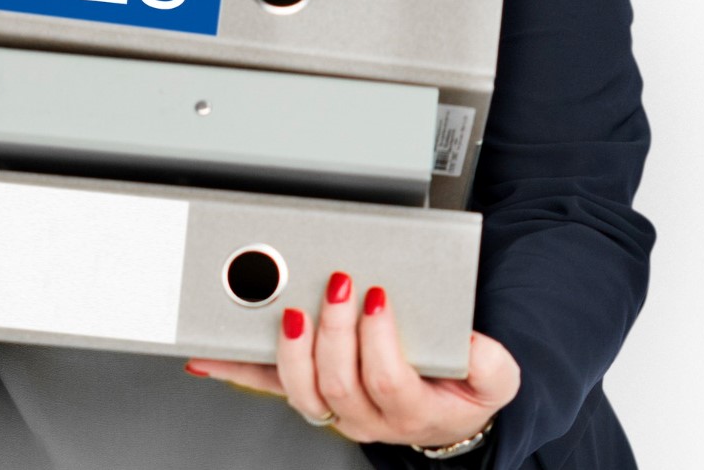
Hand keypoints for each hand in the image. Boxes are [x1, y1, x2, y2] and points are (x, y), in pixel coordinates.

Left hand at [187, 272, 518, 446]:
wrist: (445, 412)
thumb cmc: (460, 389)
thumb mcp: (495, 377)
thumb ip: (490, 362)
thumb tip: (467, 340)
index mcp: (411, 409)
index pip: (388, 381)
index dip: (378, 341)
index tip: (379, 299)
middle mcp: (366, 417)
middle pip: (337, 383)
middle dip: (333, 331)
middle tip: (337, 286)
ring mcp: (333, 407)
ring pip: (300, 391)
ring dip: (289, 350)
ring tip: (291, 313)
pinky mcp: (308, 391)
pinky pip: (265, 386)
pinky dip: (234, 371)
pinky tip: (209, 357)